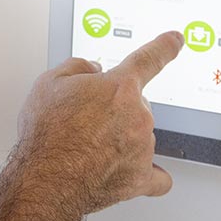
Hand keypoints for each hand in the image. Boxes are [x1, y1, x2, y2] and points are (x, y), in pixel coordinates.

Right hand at [2, 31, 182, 216]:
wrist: (44, 179)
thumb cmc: (46, 135)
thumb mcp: (48, 83)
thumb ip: (76, 67)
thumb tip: (92, 69)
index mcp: (120, 87)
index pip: (149, 58)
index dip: (165, 47)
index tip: (176, 41)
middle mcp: (138, 116)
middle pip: (137, 105)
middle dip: (116, 109)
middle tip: (86, 122)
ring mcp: (143, 148)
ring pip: (141, 136)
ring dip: (122, 138)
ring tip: (89, 149)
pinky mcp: (140, 178)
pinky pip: (157, 177)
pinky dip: (147, 174)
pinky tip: (136, 171)